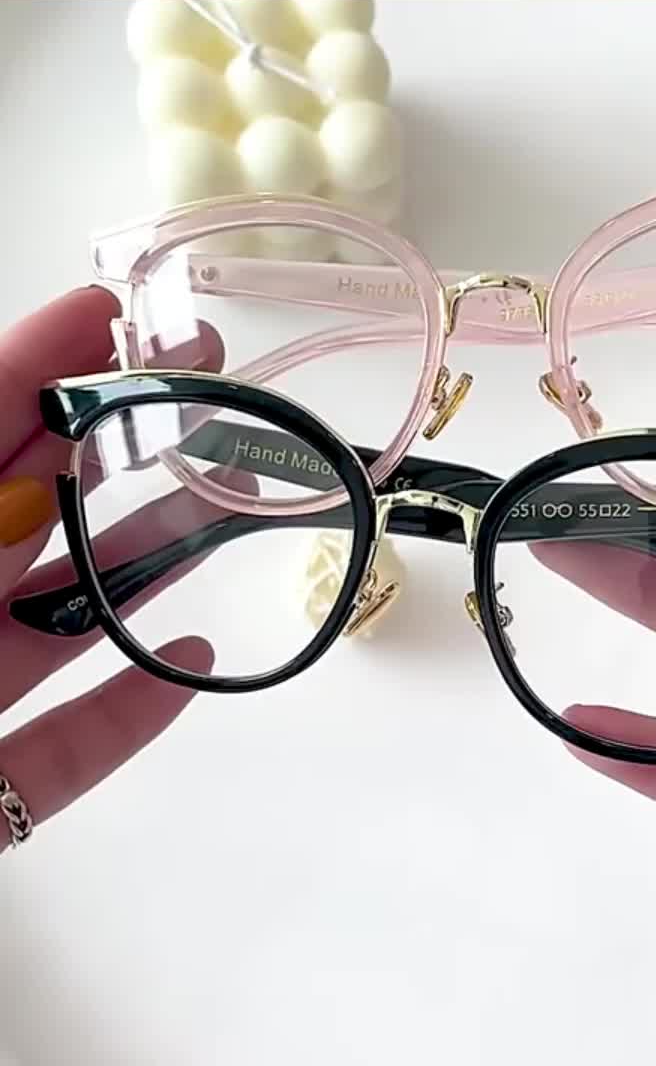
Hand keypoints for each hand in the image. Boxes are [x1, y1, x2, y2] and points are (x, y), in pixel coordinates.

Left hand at [0, 288, 211, 852]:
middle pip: (12, 512)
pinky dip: (134, 711)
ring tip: (224, 506)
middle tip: (202, 386)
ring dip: (141, 564)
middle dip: (106, 443)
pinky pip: (62, 754)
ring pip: (49, 623)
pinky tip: (194, 661)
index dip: (26, 364)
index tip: (110, 311)